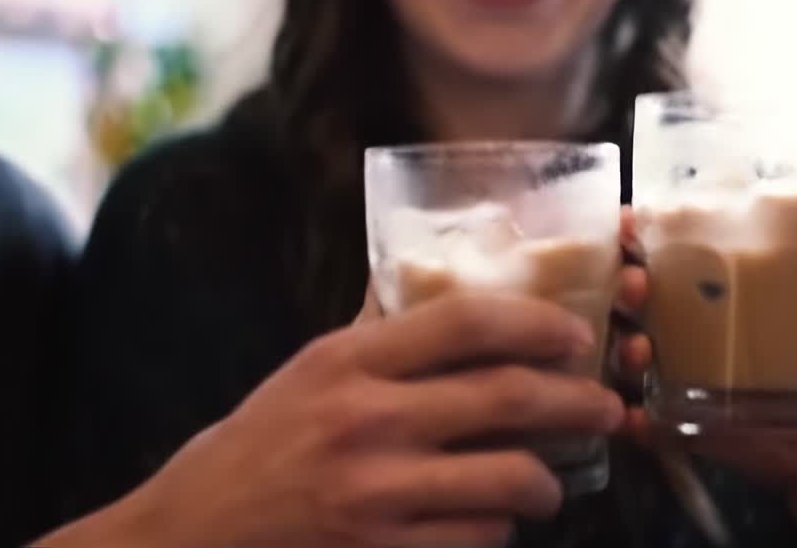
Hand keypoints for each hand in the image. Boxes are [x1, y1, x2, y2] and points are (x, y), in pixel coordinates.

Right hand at [41, 294, 623, 547]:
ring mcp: (377, 492)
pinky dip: (499, 528)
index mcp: (348, 360)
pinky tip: (496, 520)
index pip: (464, 321)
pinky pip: (477, 537)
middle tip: (606, 405)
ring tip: (554, 478)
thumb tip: (429, 276)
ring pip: (506, 477)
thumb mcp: (307, 371)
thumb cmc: (255, 445)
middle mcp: (366, 419)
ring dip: (546, 479)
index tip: (574, 335)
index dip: (535, 322)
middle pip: (503, 396)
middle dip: (575, 401)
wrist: (190, 535)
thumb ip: (375, 330)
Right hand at [618, 242, 796, 547]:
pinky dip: (636, 422)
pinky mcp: (691, 425)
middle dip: (624, 284)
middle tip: (636, 283)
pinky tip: (634, 419)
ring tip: (642, 350)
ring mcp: (687, 378)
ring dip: (625, 348)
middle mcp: (696, 330)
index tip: (626, 222)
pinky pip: (649, 422)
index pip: (670, 255)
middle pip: (637, 299)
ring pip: (633, 356)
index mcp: (728, 295)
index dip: (638, 237)